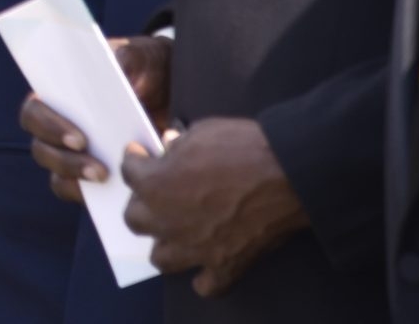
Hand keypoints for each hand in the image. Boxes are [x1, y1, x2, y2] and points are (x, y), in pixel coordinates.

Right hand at [23, 33, 171, 202]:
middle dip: (64, 159)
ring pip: (57, 174)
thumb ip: (127, 57)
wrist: (176, 92)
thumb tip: (117, 68)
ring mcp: (75, 153)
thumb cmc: (148, 67)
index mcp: (59, 94)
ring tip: (106, 178)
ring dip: (76, 177)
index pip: (34, 110)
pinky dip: (92, 196)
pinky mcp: (95, 176)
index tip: (79, 138)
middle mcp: (60, 126)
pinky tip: (114, 196)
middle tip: (96, 166)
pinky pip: (80, 193)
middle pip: (41, 147)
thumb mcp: (142, 56)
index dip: (48, 126)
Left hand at [122, 117, 307, 295]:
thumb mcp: (200, 132)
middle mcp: (166, 220)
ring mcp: (194, 247)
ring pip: (161, 258)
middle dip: (142, 202)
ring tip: (175, 231)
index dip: (135, 160)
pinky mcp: (225, 265)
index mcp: (154, 184)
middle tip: (157, 192)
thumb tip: (170, 146)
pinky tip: (207, 265)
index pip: (129, 172)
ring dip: (164, 244)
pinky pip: (206, 285)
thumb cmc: (242, 146)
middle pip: (135, 219)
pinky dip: (204, 278)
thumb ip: (178, 145)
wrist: (288, 174)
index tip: (142, 155)